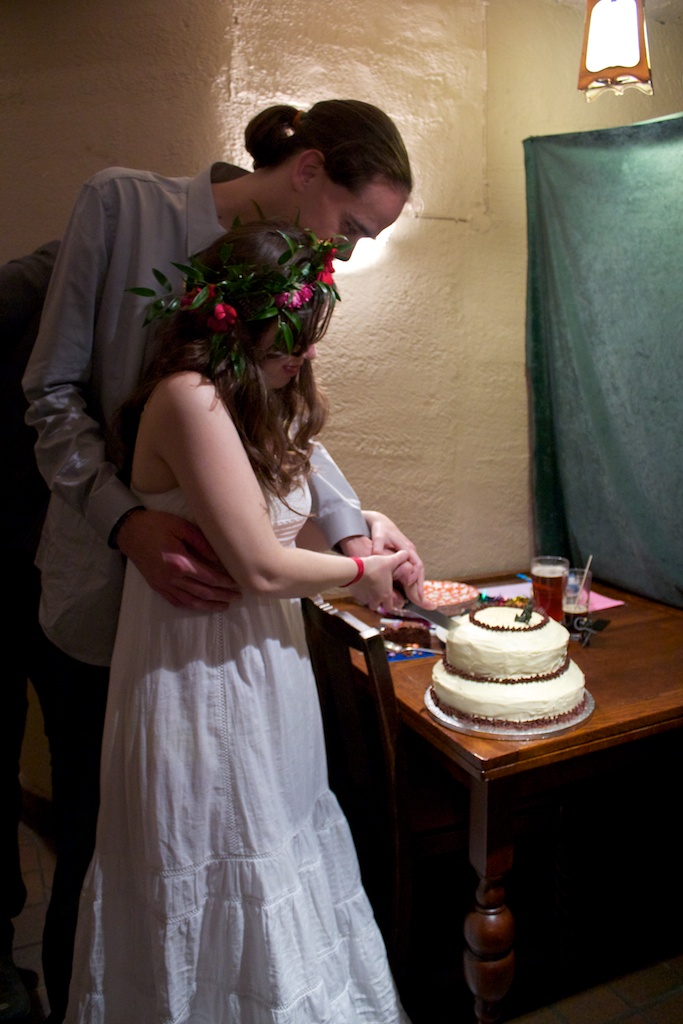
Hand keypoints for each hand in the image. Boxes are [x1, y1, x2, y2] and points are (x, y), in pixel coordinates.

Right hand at [116, 509, 240, 609]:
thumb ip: (201, 542)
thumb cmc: (156, 525)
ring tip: (224, 606)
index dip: (225, 583)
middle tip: (237, 597)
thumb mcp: (181, 526)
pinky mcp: (157, 587)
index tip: (238, 584)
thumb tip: (217, 558)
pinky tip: (201, 606)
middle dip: (222, 596)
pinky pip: (177, 601)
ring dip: (209, 605)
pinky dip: (191, 605)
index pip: (209, 577)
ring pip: (191, 601)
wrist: (129, 532)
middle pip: (203, 592)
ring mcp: (164, 585)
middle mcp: (173, 578)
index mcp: (180, 562)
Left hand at [342, 510, 431, 610]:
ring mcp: (409, 554)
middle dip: (420, 584)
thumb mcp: (378, 537)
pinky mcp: (405, 556)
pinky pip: (413, 570)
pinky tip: (411, 590)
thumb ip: (378, 546)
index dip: (415, 575)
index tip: (411, 585)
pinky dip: (414, 580)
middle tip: (421, 598)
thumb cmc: (380, 530)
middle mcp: (410, 551)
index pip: (416, 564)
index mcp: (407, 547)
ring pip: (418, 571)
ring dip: (418, 584)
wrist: (381, 522)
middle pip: (420, 570)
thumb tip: (377, 555)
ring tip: (419, 598)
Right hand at [350, 549, 410, 611]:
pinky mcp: (355, 595)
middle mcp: (375, 599)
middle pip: (376, 607)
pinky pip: (359, 597)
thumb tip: (406, 554)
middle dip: (378, 604)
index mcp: (386, 594)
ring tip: (369, 591)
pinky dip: (360, 594)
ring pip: (367, 603)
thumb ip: (400, 558)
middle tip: (378, 597)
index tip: (389, 601)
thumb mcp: (390, 561)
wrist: (355, 570)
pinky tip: (360, 586)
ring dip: (368, 599)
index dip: (390, 605)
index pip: (390, 608)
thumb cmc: (374, 568)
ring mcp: (364, 598)